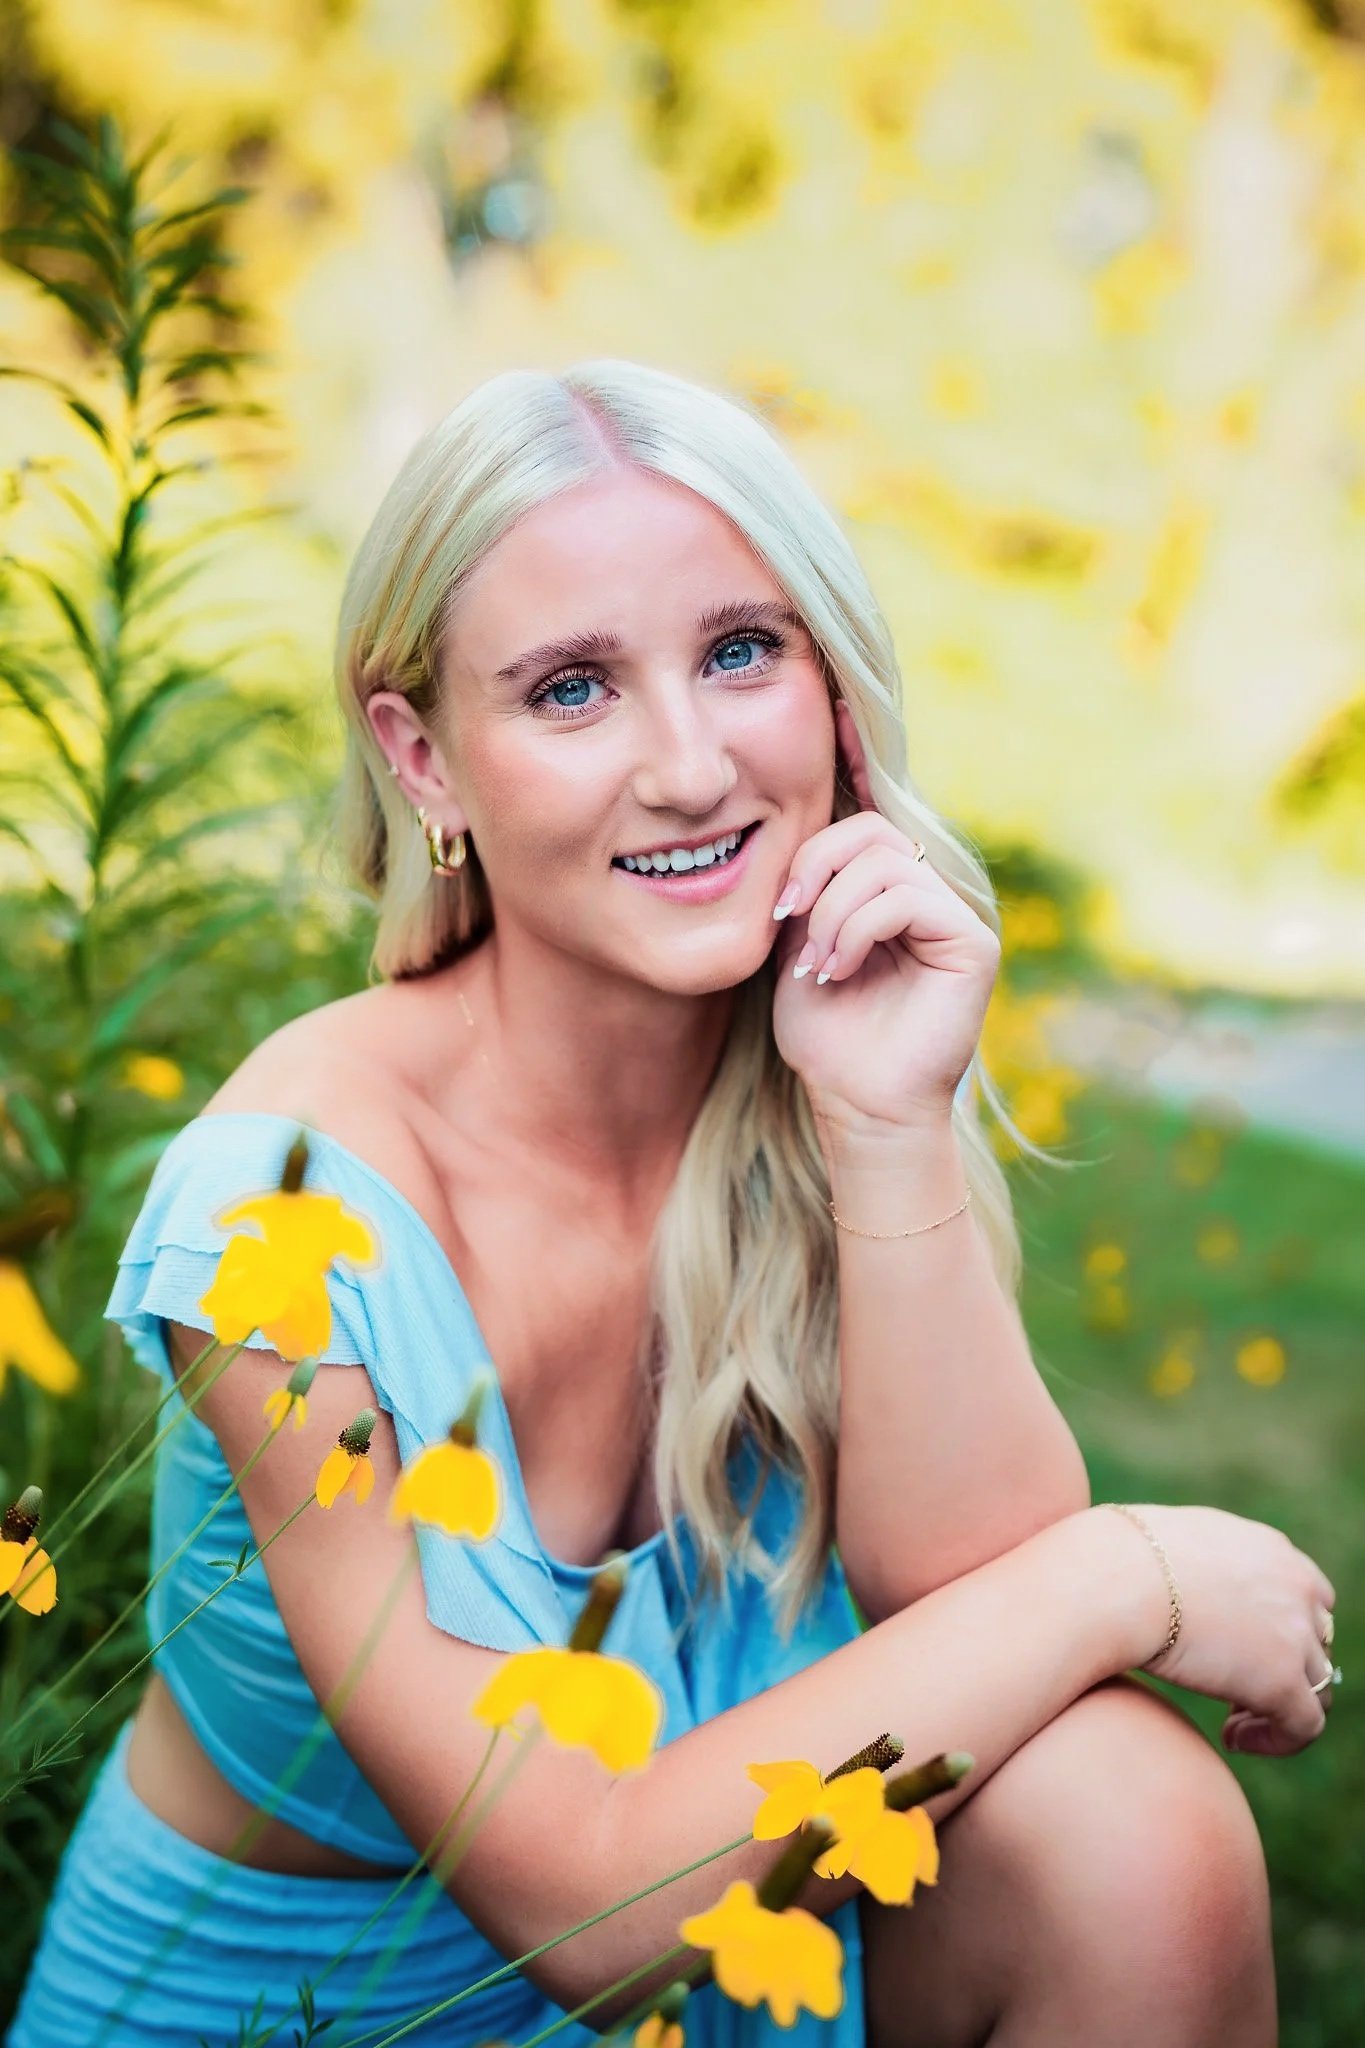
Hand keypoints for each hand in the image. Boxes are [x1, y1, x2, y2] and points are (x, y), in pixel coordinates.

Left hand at [770, 699, 1000, 1134]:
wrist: (856, 1105)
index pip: (872, 805)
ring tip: (816, 963)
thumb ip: (806, 888)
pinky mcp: (972, 940)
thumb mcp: (796, 944)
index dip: (855, 753)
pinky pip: (905, 895)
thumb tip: (789, 821)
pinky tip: (839, 970)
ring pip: (881, 859)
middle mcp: (929, 888)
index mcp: (888, 885)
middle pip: (866, 825)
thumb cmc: (825, 1036)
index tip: (828, 701)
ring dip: (830, 911)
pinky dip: (857, 928)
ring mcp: (957, 911)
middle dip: (813, 864)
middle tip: (787, 917)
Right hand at [1106, 1503, 1337, 1758]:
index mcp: (1269, 1548)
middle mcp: (1294, 1585)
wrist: (1112, 1580)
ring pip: (1317, 1685)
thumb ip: (1194, 1563)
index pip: (1305, 1595)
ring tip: (1232, 1724)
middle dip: (1282, 1668)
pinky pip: (1305, 1725)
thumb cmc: (1115, 1559)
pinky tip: (1232, 1739)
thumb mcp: (1171, 1545)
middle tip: (1235, 1693)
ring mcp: (1294, 1633)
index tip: (1240, 1651)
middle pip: (1315, 1640)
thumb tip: (1167, 1583)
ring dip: (1278, 1707)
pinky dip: (1277, 1739)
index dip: (1280, 1630)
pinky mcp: (1281, 1681)